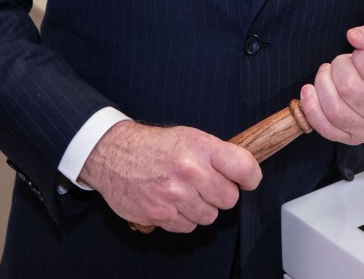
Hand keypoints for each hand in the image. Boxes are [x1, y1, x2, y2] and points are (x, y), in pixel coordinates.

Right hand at [79, 121, 260, 232]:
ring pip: (209, 216)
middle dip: (220, 194)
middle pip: (229, 199)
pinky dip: (182, 218)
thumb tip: (243, 173)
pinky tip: (172, 202)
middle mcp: (190, 171)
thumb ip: (217, 154)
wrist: (113, 154)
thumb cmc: (154, 146)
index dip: (250, 177)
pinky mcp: (160, 214)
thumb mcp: (190, 137)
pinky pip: (188, 227)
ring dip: (200, 208)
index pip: (245, 168)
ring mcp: (174, 195)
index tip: (246, 180)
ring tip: (185, 192)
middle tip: (206, 184)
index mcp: (201, 147)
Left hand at [298, 25, 363, 145]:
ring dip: (322, 84)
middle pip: (348, 88)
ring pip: (333, 108)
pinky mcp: (350, 138)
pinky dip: (310, 107)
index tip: (359, 54)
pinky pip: (324, 127)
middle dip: (337, 67)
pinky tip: (310, 91)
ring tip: (326, 74)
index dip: (358, 55)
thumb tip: (352, 36)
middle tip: (340, 63)